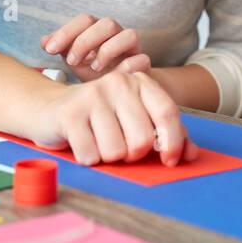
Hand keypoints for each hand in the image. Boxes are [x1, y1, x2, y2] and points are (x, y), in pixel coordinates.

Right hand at [27, 69, 199, 166]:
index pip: (168, 113)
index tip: (168, 160)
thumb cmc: (99, 119)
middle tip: (119, 147)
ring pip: (116, 151)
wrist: (49, 110)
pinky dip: (88, 158)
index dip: (173, 143)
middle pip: (142, 140)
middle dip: (132, 155)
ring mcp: (93, 95)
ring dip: (107, 157)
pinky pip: (91, 155)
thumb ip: (165, 134)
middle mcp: (118, 82)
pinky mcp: (70, 113)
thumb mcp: (134, 120)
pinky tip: (81, 144)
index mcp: (139, 82)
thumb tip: (192, 154)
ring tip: (97, 142)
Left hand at [41, 13, 150, 81]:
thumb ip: (59, 48)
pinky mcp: (143, 64)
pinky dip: (127, 66)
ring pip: (129, 35)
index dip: (66, 32)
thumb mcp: (73, 60)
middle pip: (107, 23)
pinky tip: (111, 77)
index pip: (84, 19)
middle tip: (72, 61)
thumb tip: (44, 42)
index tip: (50, 50)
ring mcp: (132, 48)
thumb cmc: (92, 70)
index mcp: (97, 29)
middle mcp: (116, 34)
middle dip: (86, 41)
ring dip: (108, 50)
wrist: (116, 90)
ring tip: (93, 67)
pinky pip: (142, 59)